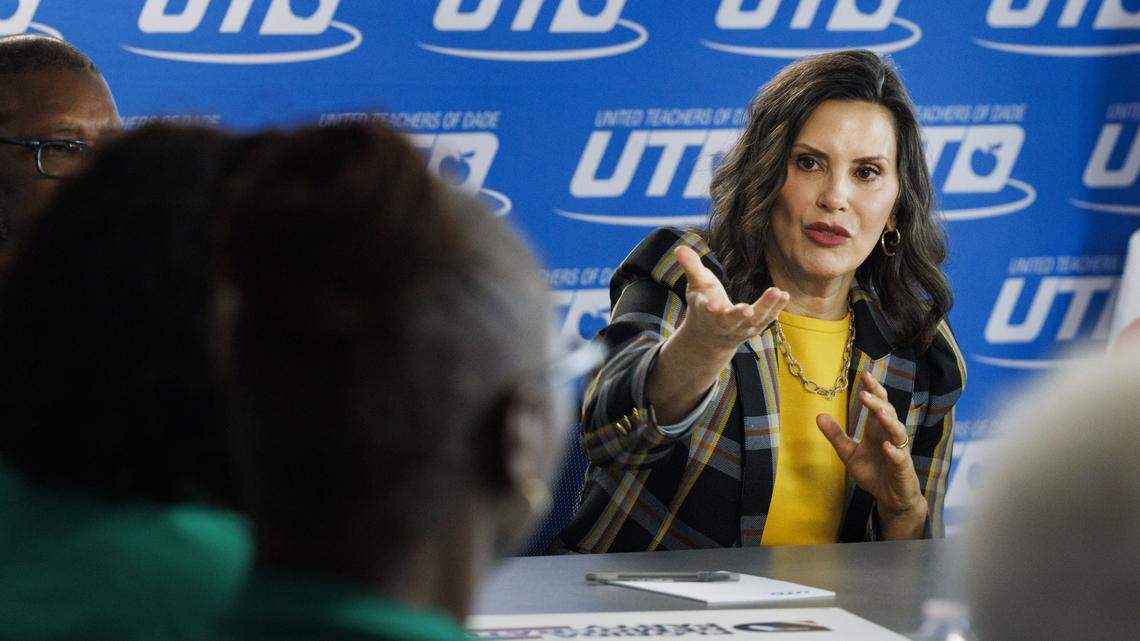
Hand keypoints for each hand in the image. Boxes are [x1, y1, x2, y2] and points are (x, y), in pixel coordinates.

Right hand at [673, 245, 788, 354]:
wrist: (710, 337)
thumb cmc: (704, 303)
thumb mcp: (695, 284)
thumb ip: (690, 266)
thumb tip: (679, 248)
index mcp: (706, 311)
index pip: (706, 310)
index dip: (709, 307)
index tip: (711, 304)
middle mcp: (723, 324)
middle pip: (731, 321)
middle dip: (738, 316)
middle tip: (748, 311)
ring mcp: (740, 329)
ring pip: (754, 321)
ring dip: (766, 308)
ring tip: (778, 292)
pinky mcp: (754, 329)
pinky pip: (766, 320)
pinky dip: (775, 309)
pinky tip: (784, 295)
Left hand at [816, 371, 926, 538]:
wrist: (891, 497)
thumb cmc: (874, 472)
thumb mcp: (849, 453)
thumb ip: (836, 436)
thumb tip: (818, 416)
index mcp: (877, 430)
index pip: (878, 404)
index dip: (873, 389)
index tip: (864, 374)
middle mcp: (890, 436)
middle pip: (888, 412)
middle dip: (878, 401)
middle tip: (865, 392)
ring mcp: (898, 451)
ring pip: (898, 431)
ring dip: (890, 421)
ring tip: (879, 413)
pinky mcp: (903, 468)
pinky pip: (900, 458)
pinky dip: (894, 452)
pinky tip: (886, 447)